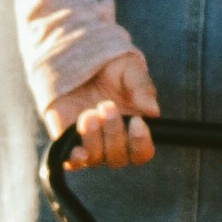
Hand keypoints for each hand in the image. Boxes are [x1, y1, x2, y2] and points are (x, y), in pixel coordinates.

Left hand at [48, 49, 158, 168]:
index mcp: (134, 129)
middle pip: (119, 158)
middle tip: (107, 106)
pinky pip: (72, 162)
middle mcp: (113, 142)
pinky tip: (79, 151)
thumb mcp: (130, 70)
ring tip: (89, 114)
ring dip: (94, 139)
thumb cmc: (111, 68)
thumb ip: (142, 89)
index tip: (136, 121)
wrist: (79, 59)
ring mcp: (90, 144)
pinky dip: (76, 160)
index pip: (142, 152)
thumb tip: (153, 111)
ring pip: (96, 158)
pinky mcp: (68, 141)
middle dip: (114, 133)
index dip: (141, 143)